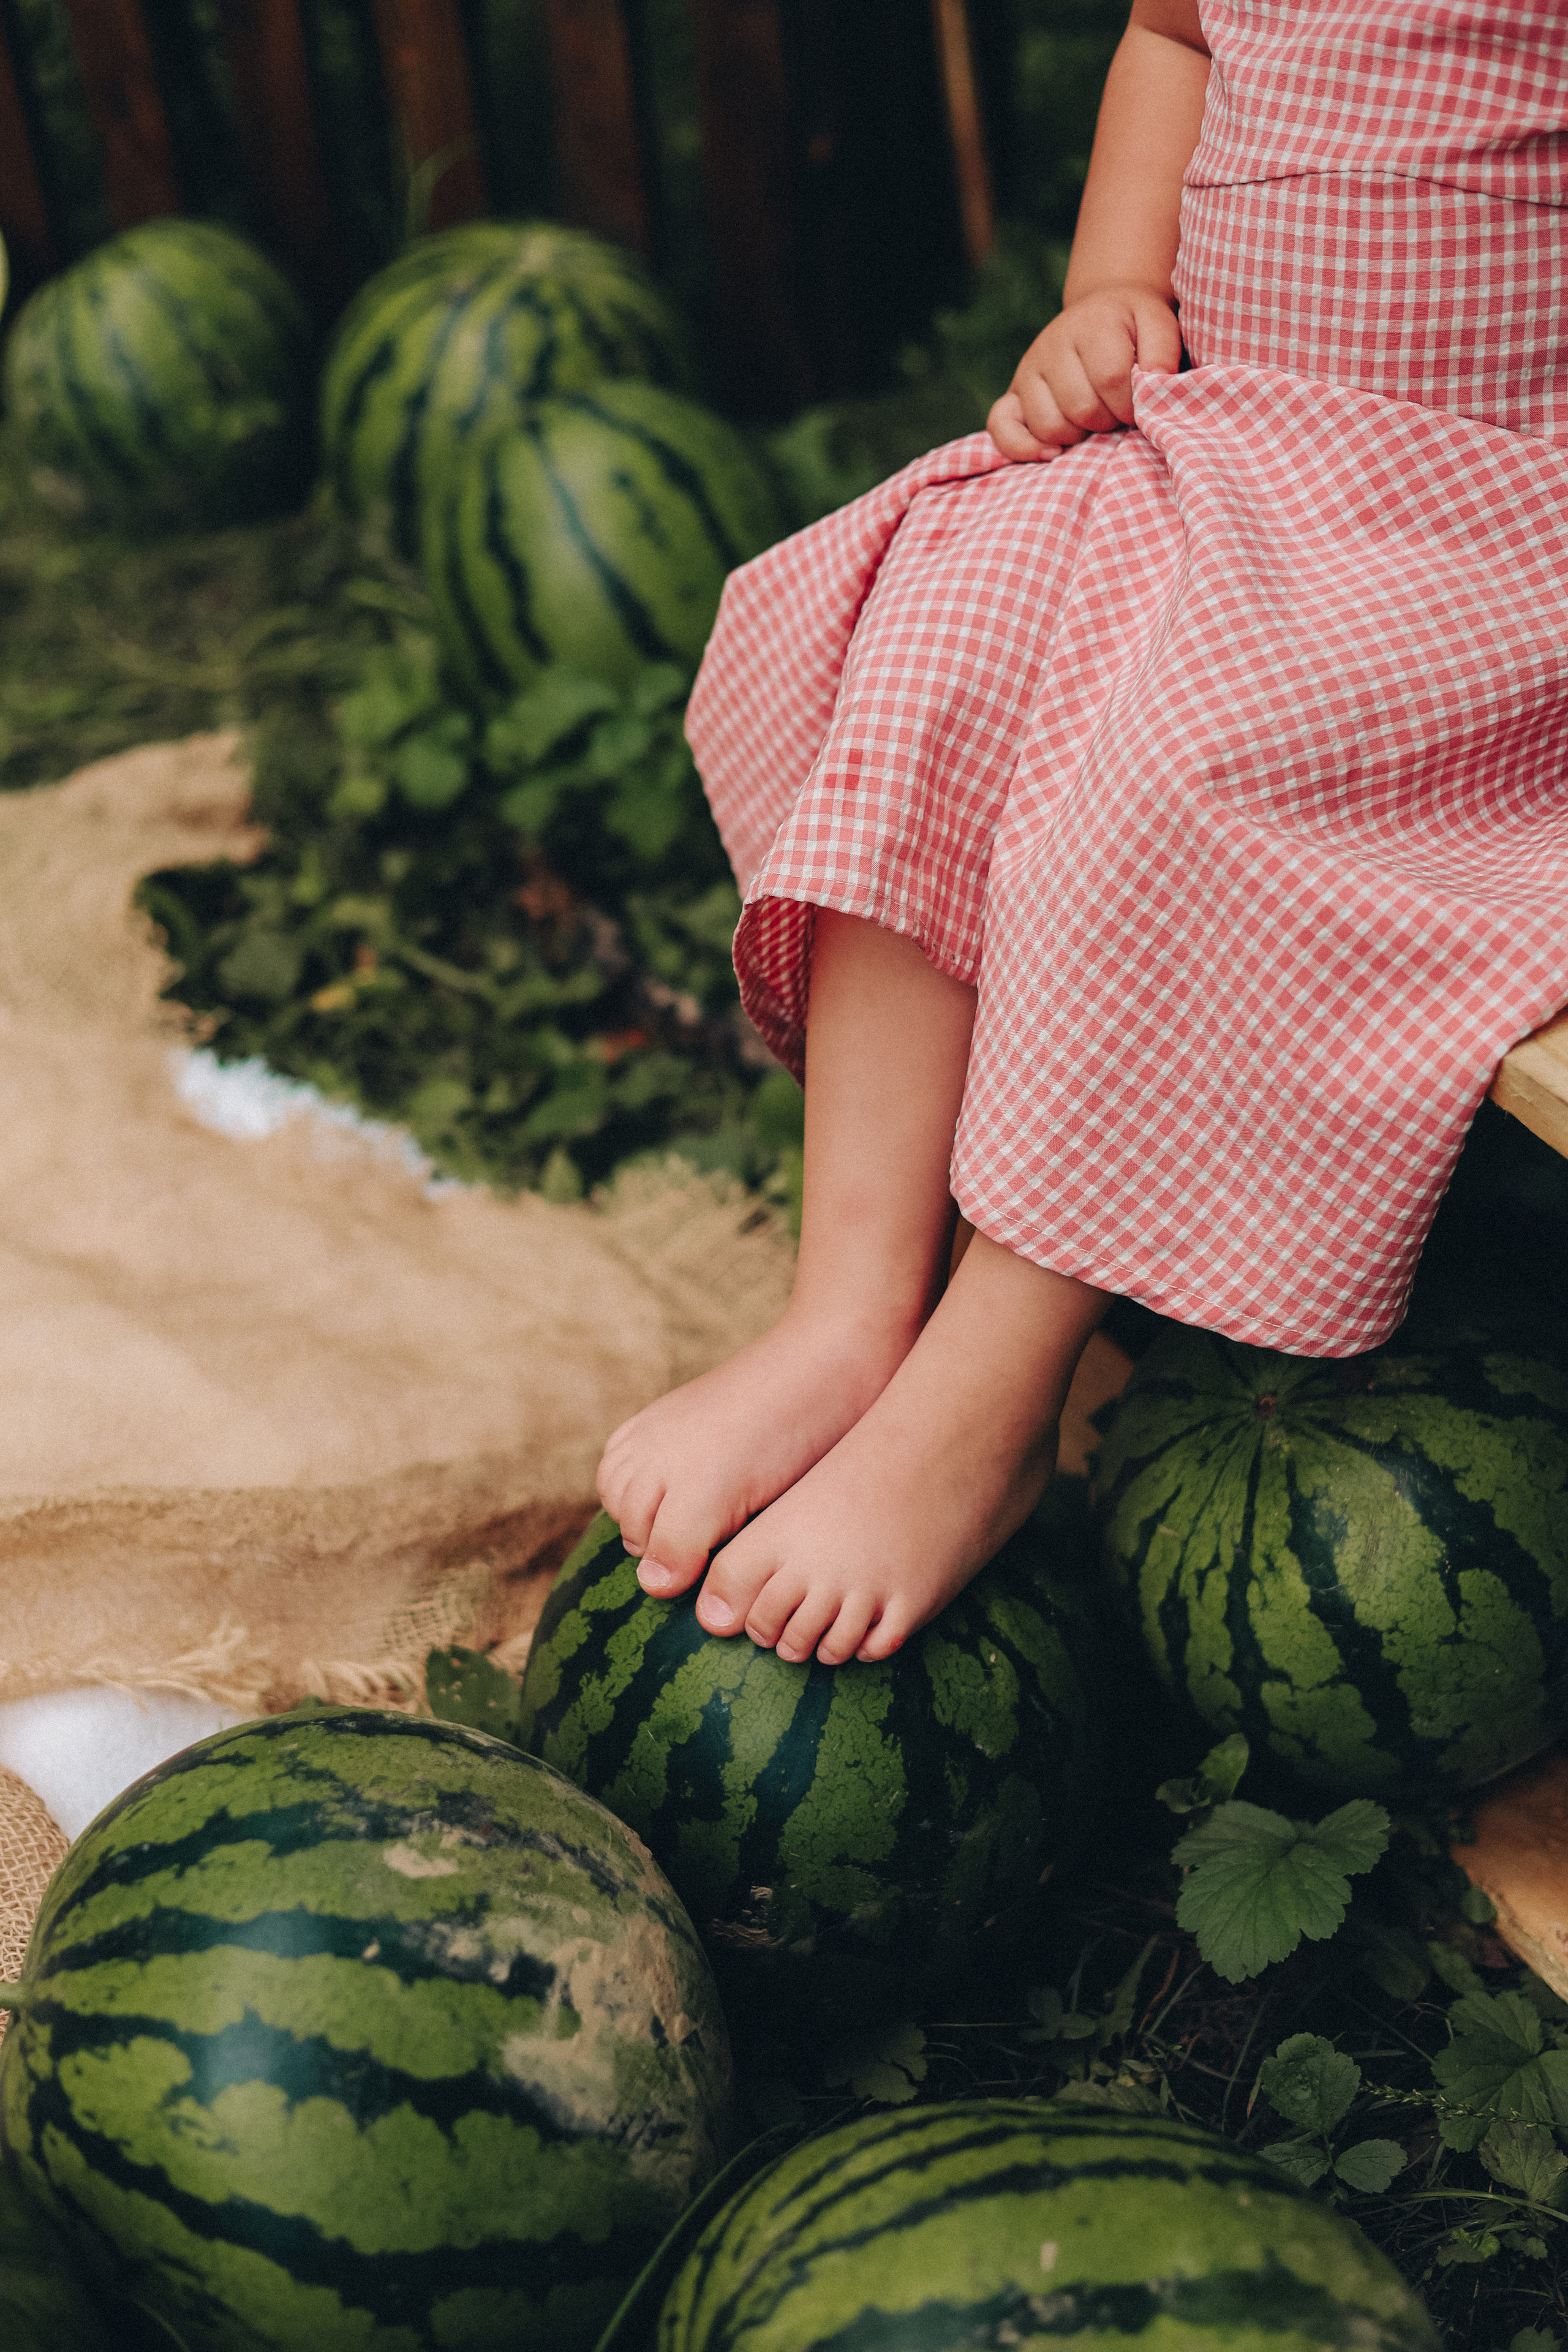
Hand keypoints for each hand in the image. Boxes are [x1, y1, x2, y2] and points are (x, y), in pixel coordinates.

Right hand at [987, 285, 1182, 460]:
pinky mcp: (1012, 394)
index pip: (1111, 379)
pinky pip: (1001, 428)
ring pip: (1050, 425)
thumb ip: (1162, 351)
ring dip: (1078, 435)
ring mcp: (1028, 370)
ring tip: (1093, 421)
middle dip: (1108, 421)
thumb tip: (1152, 383)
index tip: (1140, 405)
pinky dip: (1024, 448)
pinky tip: (1053, 452)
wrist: (1100, 313)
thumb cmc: (1133, 328)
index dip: (1131, 404)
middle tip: (1118, 412)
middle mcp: (1053, 344)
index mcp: (1092, 324)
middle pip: (1081, 408)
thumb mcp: (1159, 324)